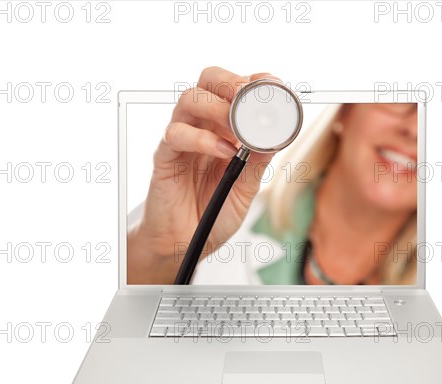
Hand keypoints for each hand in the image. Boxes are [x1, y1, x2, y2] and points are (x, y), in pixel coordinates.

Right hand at [128, 67, 279, 283]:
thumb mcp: (246, 190)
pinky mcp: (166, 157)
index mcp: (224, 131)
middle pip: (208, 82)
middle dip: (231, 82)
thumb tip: (275, 136)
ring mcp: (182, 140)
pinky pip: (177, 135)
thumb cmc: (213, 215)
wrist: (184, 244)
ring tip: (238, 128)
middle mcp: (202, 128)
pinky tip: (224, 152)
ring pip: (190, 100)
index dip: (253, 82)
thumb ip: (257, 163)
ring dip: (217, 107)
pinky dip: (203, 139)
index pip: (234, 91)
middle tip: (249, 98)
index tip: (273, 85)